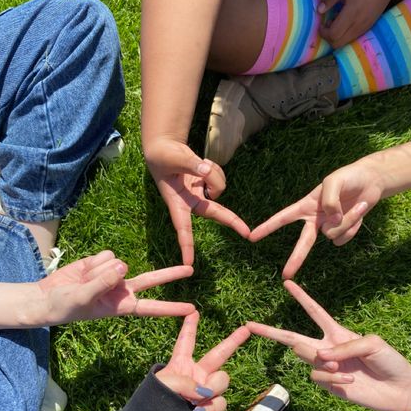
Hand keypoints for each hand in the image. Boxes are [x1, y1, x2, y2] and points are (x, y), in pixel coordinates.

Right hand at [31, 250, 194, 325]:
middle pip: (151, 279)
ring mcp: (114, 274)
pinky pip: (107, 254)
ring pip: (118, 262)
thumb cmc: (65, 306)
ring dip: (99, 269)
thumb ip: (103, 282)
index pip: (151, 307)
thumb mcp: (83, 298)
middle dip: (170, 274)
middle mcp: (122, 289)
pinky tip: (84, 270)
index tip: (191, 310)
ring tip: (83, 281)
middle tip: (191, 270)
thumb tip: (124, 266)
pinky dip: (94, 260)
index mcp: (122, 306)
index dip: (171, 308)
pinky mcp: (103, 261)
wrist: (48, 297)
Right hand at [146, 138, 249, 264]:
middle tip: (248, 233)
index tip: (188, 263)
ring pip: (219, 188)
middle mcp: (189, 202)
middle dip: (231, 220)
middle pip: (214, 212)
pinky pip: (219, 178)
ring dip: (215, 174)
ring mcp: (199, 195)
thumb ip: (192, 165)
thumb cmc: (163, 155)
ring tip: (199, 163)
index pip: (182, 226)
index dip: (186, 244)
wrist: (164, 148)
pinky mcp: (206, 186)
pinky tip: (202, 164)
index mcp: (176, 202)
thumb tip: (207, 171)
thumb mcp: (174, 157)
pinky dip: (214, 170)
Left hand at [156, 311, 249, 410]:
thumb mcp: (164, 383)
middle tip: (246, 328)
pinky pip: (221, 402)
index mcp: (180, 364)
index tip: (193, 311)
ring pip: (223, 380)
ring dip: (213, 387)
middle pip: (220, 354)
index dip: (190, 326)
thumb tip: (207, 392)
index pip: (186, 341)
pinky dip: (212, 406)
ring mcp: (206, 391)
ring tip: (196, 400)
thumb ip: (188, 381)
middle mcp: (197, 375)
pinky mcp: (211, 408)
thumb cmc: (152, 403)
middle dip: (233, 341)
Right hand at [247, 281, 410, 410]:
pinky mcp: (329, 386)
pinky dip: (333, 379)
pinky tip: (350, 382)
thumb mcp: (372, 343)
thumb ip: (343, 346)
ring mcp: (326, 368)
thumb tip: (320, 357)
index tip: (287, 282)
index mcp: (337, 332)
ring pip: (306, 357)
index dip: (301, 297)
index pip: (314, 312)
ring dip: (322, 361)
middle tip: (249, 325)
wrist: (400, 390)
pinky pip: (319, 377)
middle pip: (292, 338)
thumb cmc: (389, 361)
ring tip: (341, 368)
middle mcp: (327, 348)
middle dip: (269, 331)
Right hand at [249, 159, 383, 277]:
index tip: (252, 237)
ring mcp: (330, 227)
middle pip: (303, 242)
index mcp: (307, 205)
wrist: (372, 181)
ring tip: (356, 204)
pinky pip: (345, 237)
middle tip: (286, 276)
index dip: (267, 227)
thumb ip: (329, 201)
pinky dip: (354, 226)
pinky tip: (359, 212)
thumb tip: (330, 224)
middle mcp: (316, 219)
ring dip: (347, 220)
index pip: (283, 218)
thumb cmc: (349, 177)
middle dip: (295, 258)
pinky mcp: (343, 231)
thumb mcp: (334, 181)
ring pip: (333, 235)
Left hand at [318, 0, 396, 47]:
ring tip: (336, 19)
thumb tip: (320, 11)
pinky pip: (353, 37)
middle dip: (328, 37)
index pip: (334, 35)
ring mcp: (366, 26)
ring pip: (345, 43)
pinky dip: (345, 34)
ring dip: (337, 36)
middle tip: (327, 23)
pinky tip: (345, 20)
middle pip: (338, 44)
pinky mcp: (370, 25)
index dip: (323, 32)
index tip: (321, 22)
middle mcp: (359, 24)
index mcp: (353, 13)